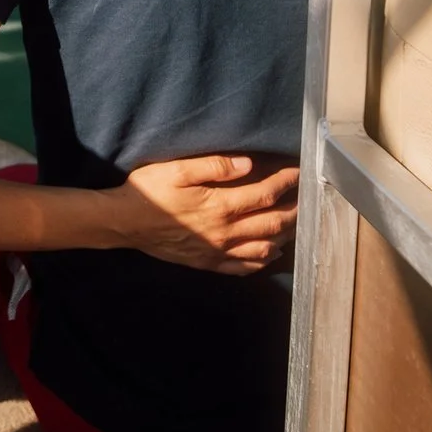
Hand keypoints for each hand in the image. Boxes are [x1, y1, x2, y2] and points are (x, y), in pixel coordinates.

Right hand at [112, 154, 300, 275]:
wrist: (125, 224)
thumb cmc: (149, 191)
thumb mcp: (177, 169)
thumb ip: (215, 166)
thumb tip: (248, 164)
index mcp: (220, 205)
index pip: (264, 194)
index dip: (285, 182)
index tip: (297, 172)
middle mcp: (225, 232)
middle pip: (272, 223)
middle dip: (294, 210)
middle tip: (307, 200)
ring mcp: (218, 251)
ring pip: (263, 248)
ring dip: (284, 236)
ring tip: (295, 224)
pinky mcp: (208, 263)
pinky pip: (243, 267)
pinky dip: (262, 261)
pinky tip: (269, 253)